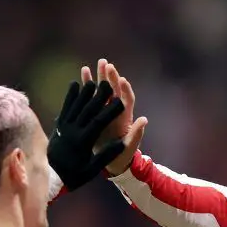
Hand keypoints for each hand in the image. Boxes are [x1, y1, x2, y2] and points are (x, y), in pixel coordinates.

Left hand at [48, 80, 145, 190]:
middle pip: (87, 109)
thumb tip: (122, 143)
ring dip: (85, 92)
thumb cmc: (74, 175)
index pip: (99, 122)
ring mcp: (64, 127)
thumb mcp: (92, 169)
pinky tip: (75, 84)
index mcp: (83, 142)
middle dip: (99, 96)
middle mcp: (72, 131)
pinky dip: (70, 95)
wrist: (49, 176)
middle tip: (109, 84)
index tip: (121, 101)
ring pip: (75, 105)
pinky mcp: (58, 125)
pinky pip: (65, 107)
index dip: (110, 111)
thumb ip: (107, 155)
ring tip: (94, 81)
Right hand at [80, 59, 144, 175]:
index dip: (125, 90)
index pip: (127, 100)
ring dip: (99, 78)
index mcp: (125, 118)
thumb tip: (144, 120)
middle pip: (114, 91)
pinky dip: (87, 87)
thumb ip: (136, 133)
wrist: (112, 162)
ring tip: (94, 64)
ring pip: (102, 92)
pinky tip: (81, 75)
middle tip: (105, 64)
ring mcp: (105, 111)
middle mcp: (116, 111)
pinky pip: (91, 98)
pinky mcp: (95, 114)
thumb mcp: (130, 146)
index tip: (121, 80)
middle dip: (110, 78)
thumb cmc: (123, 155)